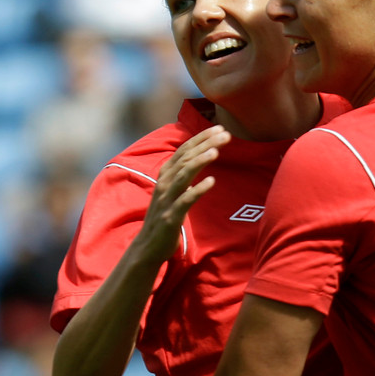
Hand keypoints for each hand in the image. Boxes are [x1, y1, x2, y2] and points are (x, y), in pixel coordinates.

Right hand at [137, 125, 230, 262]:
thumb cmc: (165, 218)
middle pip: (185, 158)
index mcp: (165, 176)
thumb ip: (182, 176)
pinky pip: (185, 200)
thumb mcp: (172, 192)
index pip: (184, 150)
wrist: (149, 247)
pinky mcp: (171, 216)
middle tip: (225, 134)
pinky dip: (197, 190)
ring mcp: (167, 200)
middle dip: (205, 144)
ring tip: (216, 151)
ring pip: (183, 175)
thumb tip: (197, 160)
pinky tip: (212, 182)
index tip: (219, 128)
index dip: (201, 138)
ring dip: (200, 161)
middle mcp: (164, 184)